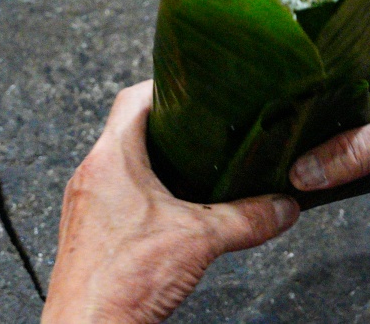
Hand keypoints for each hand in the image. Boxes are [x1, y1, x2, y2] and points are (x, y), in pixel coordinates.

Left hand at [42, 81, 299, 323]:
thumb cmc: (122, 281)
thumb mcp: (201, 240)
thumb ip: (249, 218)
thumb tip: (284, 206)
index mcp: (111, 158)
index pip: (133, 99)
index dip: (167, 87)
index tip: (196, 89)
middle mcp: (91, 174)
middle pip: (129, 130)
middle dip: (170, 129)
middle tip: (206, 130)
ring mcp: (85, 204)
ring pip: (122, 165)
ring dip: (156, 164)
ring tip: (195, 170)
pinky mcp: (87, 233)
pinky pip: (116, 196)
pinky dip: (145, 195)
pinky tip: (172, 214)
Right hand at [290, 16, 369, 217]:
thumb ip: (352, 150)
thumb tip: (299, 171)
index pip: (346, 25)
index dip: (311, 37)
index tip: (270, 51)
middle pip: (343, 71)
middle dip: (312, 89)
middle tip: (267, 99)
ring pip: (353, 107)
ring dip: (328, 123)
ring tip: (281, 129)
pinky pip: (365, 136)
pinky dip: (346, 148)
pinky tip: (316, 158)